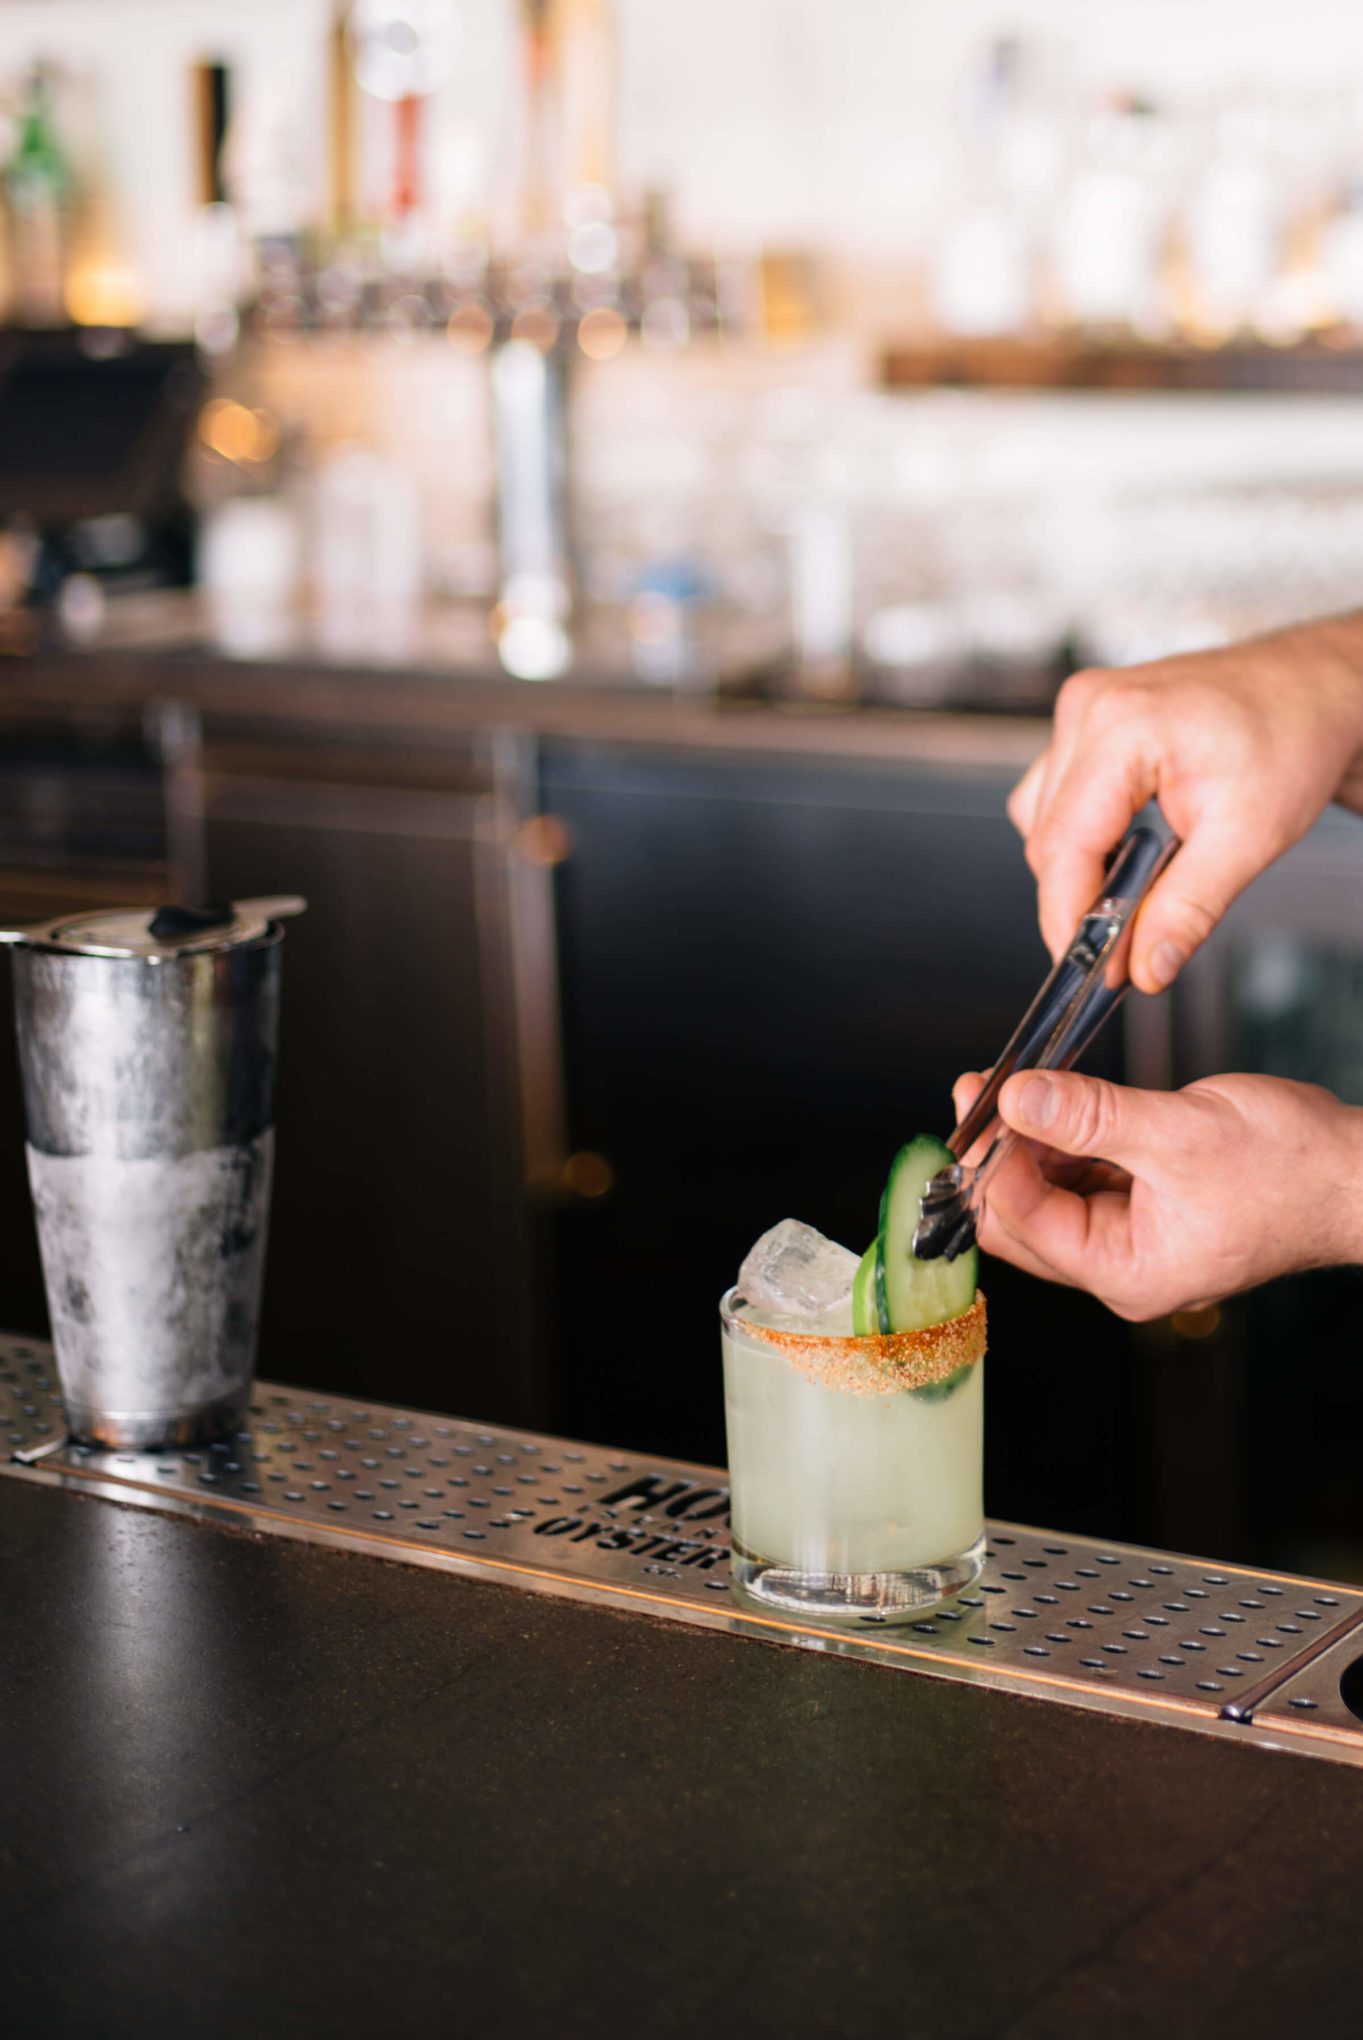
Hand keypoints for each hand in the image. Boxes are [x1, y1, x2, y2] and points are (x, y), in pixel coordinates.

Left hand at [952, 1067, 1362, 1320]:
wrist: (1357, 1172)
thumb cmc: (1294, 1170)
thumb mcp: (1181, 1132)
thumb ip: (1091, 1116)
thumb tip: (1018, 1098)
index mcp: (1127, 1271)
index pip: (1026, 1224)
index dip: (990, 1164)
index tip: (973, 1106)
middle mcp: (1121, 1264)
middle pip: (1023, 1217)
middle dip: (996, 1153)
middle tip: (977, 1091)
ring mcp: (1131, 1235)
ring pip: (1048, 1191)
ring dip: (1026, 1140)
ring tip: (1008, 1084)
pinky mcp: (1143, 1205)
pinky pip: (1081, 1174)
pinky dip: (1061, 1137)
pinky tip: (1050, 1099)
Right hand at [1011, 618, 1362, 991]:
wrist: (1315, 690)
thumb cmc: (1293, 737)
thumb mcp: (1248, 836)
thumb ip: (1189, 908)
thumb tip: (1145, 968)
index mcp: (1120, 727)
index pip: (1063, 845)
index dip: (1069, 917)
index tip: (1092, 968)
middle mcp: (1089, 710)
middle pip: (1047, 838)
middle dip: (1079, 899)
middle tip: (1127, 944)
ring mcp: (1085, 710)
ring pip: (1041, 820)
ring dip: (1077, 866)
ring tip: (1135, 884)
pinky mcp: (1089, 722)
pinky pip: (1054, 795)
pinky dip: (1081, 834)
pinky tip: (1125, 843)